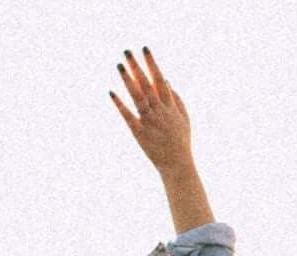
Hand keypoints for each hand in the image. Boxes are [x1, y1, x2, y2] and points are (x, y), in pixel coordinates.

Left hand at [111, 47, 192, 174]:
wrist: (178, 165)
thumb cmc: (181, 142)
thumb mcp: (184, 118)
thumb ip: (176, 98)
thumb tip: (167, 80)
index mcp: (170, 106)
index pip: (159, 80)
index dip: (152, 64)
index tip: (145, 49)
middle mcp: (160, 111)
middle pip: (147, 85)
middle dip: (137, 67)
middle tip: (127, 52)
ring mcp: (150, 121)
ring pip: (138, 97)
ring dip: (128, 81)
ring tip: (120, 66)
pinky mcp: (140, 133)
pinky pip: (129, 116)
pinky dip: (120, 105)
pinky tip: (112, 93)